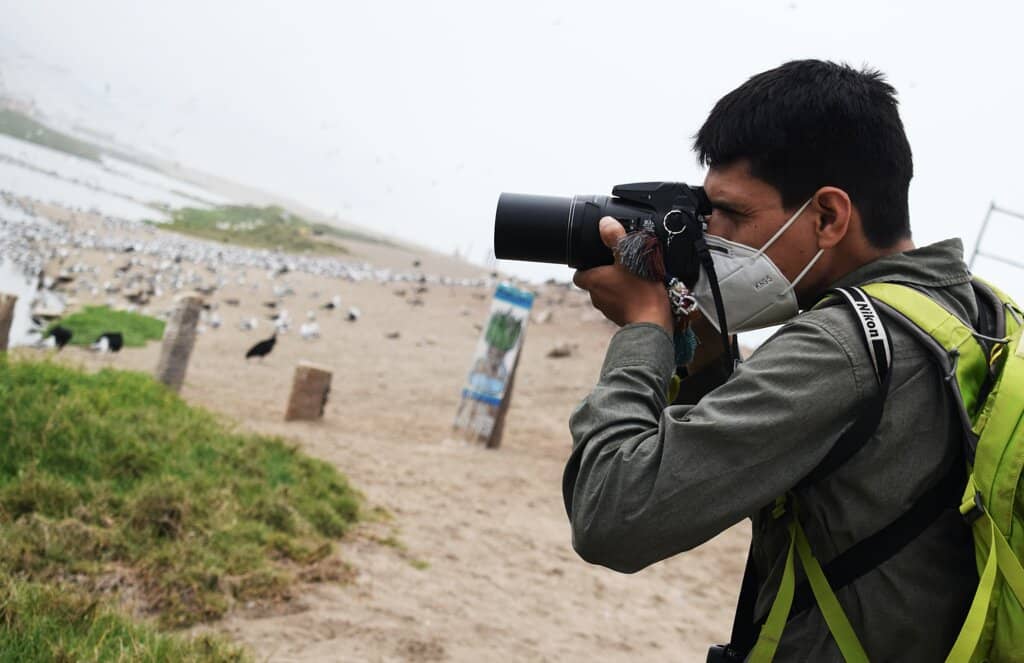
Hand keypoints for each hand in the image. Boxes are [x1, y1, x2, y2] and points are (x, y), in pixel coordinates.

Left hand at [572, 217, 672, 333]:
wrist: (653, 323)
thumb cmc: (640, 292)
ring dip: (617, 286)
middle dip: (605, 274)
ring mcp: (609, 310)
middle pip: (594, 283)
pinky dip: (627, 298)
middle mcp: (597, 297)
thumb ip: (616, 239)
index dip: (585, 266)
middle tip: (620, 265)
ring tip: (634, 277)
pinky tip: (641, 291)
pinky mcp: (621, 318)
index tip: (595, 260)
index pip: (578, 274)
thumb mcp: (630, 257)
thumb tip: (605, 223)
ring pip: (608, 294)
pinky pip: (621, 304)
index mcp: (593, 281)